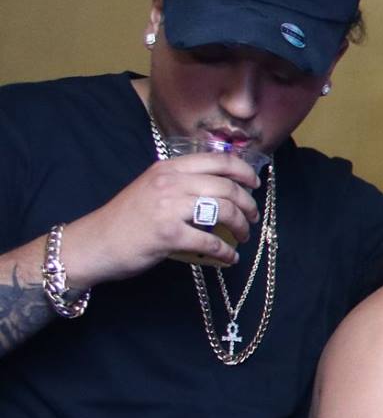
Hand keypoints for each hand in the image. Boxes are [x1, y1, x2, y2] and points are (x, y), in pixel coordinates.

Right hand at [61, 151, 261, 283]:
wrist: (93, 243)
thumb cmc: (126, 218)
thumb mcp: (152, 187)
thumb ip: (182, 182)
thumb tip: (223, 187)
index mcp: (168, 168)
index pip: (218, 160)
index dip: (244, 171)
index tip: (254, 184)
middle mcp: (170, 183)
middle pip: (227, 187)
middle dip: (248, 204)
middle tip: (252, 218)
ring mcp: (168, 208)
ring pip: (224, 211)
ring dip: (241, 226)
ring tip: (242, 236)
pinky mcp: (168, 235)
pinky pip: (210, 242)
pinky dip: (226, 252)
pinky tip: (229, 257)